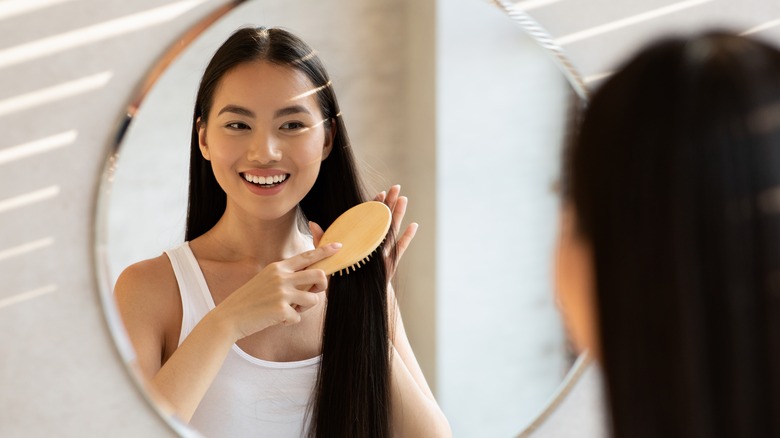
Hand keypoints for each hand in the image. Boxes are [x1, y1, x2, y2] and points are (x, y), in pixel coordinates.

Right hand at [214, 243, 341, 341]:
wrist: (230, 317)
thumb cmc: (250, 300)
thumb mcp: (267, 280)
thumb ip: (287, 277)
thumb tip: (312, 280)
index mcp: (278, 267)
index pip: (306, 256)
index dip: (324, 251)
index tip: (338, 246)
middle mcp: (281, 276)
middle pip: (319, 275)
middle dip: (322, 287)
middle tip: (313, 294)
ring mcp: (282, 292)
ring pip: (313, 299)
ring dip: (305, 308)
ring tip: (288, 310)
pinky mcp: (281, 309)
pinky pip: (299, 317)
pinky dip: (290, 321)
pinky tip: (275, 319)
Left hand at [308, 185, 416, 280]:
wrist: (354, 298)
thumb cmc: (342, 278)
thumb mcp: (329, 256)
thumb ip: (322, 240)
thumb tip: (313, 223)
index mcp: (361, 240)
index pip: (368, 218)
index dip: (373, 205)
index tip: (378, 193)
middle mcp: (373, 243)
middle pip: (383, 220)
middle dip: (389, 203)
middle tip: (396, 187)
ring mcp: (383, 252)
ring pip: (392, 230)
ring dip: (398, 214)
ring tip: (403, 199)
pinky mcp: (389, 263)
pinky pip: (400, 248)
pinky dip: (407, 238)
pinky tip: (414, 225)